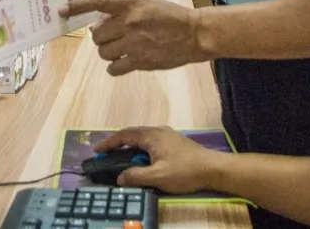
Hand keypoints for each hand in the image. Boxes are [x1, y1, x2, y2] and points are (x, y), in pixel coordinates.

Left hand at [59, 0, 208, 75]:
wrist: (194, 33)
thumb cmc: (170, 16)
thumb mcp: (147, 3)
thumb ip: (124, 9)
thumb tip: (101, 19)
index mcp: (131, 4)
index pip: (98, 2)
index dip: (77, 6)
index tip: (63, 10)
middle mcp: (129, 22)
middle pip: (96, 34)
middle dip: (100, 36)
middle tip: (110, 36)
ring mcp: (134, 43)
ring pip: (103, 51)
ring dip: (107, 51)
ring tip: (118, 49)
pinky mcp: (140, 61)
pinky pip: (114, 68)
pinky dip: (114, 66)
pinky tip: (122, 62)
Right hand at [94, 126, 219, 194]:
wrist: (212, 168)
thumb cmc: (185, 171)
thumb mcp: (158, 177)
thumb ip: (136, 176)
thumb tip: (119, 177)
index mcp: (151, 136)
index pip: (124, 135)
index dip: (109, 143)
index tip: (96, 150)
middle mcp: (157, 131)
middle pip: (132, 133)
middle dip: (117, 143)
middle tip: (105, 154)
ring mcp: (167, 135)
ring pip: (142, 137)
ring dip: (129, 145)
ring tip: (120, 157)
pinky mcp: (174, 141)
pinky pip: (150, 141)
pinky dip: (140, 147)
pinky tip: (141, 158)